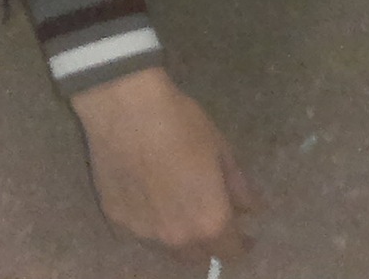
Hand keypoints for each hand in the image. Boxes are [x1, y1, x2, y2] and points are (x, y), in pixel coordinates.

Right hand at [70, 67, 260, 261]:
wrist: (127, 111)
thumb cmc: (183, 126)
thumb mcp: (222, 152)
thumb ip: (239, 188)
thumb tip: (253, 210)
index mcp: (209, 221)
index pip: (231, 252)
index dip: (242, 245)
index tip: (246, 236)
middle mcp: (176, 238)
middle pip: (198, 257)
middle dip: (210, 243)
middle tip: (213, 219)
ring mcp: (142, 233)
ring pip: (167, 248)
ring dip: (180, 236)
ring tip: (181, 206)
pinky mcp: (115, 221)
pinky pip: (140, 233)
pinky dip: (151, 224)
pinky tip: (151, 198)